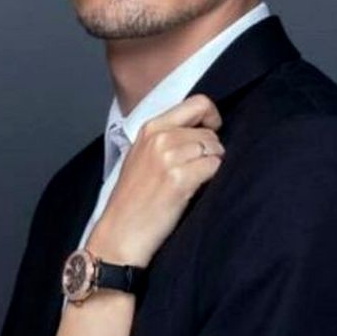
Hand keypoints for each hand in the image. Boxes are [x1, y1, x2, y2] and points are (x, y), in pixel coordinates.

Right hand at [89, 94, 223, 265]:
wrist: (120, 232)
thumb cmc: (133, 199)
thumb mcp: (141, 156)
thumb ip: (166, 137)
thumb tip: (203, 129)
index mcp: (150, 128)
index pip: (197, 103)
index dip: (211, 117)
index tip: (209, 134)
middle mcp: (159, 138)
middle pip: (209, 131)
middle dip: (212, 150)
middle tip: (198, 169)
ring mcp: (169, 157)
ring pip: (215, 148)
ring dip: (213, 165)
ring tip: (195, 181)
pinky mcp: (180, 179)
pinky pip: (215, 167)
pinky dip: (212, 179)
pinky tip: (195, 191)